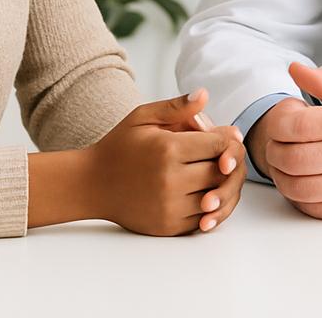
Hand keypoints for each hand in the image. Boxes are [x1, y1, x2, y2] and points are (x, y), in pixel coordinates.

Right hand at [89, 89, 245, 235]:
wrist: (92, 184)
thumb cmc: (120, 146)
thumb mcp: (143, 117)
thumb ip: (176, 107)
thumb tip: (206, 94)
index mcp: (168, 149)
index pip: (218, 145)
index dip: (227, 139)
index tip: (224, 135)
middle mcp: (171, 180)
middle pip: (221, 172)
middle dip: (228, 161)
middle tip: (225, 154)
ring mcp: (170, 207)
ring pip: (217, 198)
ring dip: (223, 186)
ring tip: (217, 172)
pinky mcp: (169, 227)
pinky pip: (204, 219)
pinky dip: (211, 207)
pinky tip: (204, 191)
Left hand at [258, 63, 321, 221]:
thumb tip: (293, 69)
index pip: (301, 126)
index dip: (278, 126)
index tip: (279, 124)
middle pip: (296, 159)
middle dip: (274, 151)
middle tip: (275, 144)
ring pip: (301, 188)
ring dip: (281, 177)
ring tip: (283, 163)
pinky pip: (316, 208)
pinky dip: (298, 196)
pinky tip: (300, 181)